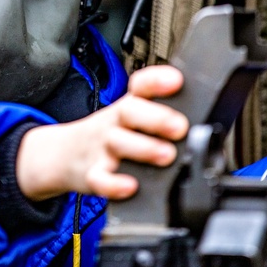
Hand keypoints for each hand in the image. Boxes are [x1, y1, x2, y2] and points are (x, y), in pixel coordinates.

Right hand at [16, 65, 187, 200]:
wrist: (61, 155)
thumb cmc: (109, 136)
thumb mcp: (127, 119)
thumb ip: (161, 117)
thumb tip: (205, 127)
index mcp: (127, 107)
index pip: (140, 85)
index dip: (156, 80)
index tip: (175, 80)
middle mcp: (114, 123)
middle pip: (130, 110)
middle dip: (157, 117)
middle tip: (180, 127)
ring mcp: (102, 148)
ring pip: (118, 143)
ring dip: (144, 148)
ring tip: (166, 155)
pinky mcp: (92, 175)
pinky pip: (100, 180)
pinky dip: (114, 184)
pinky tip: (130, 186)